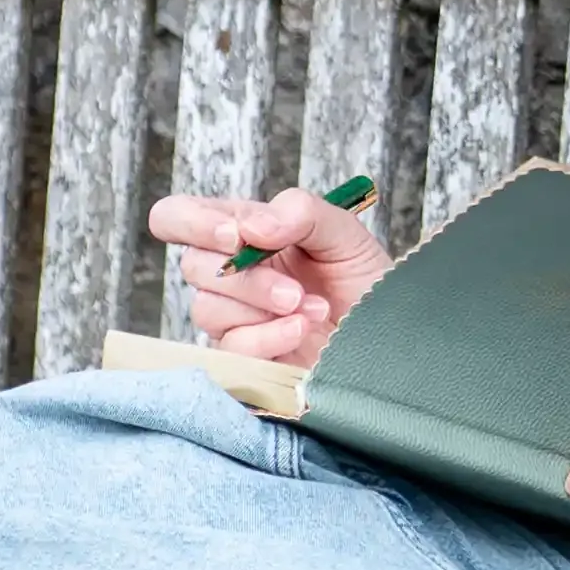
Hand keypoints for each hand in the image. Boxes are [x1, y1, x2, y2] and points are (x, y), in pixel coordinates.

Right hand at [151, 187, 393, 364]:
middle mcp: (230, 274)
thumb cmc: (363, 279)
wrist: (391, 334)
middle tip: (295, 288)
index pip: (178, 216)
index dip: (192, 223)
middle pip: (193, 266)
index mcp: (243, 232)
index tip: (235, 235)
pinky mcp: (245, 358)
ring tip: (313, 308)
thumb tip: (251, 227)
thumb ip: (298, 212)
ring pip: (208, 309)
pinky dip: (269, 337)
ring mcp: (235, 318)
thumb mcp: (342, 231)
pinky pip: (232, 348)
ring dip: (263, 306)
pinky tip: (303, 329)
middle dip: (247, 277)